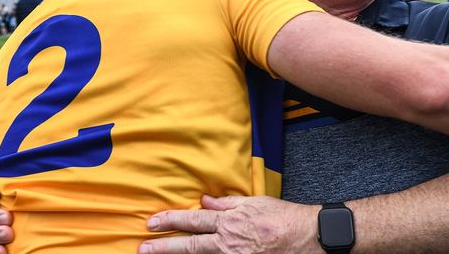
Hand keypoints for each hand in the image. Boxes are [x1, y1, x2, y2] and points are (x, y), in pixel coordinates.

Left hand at [139, 195, 319, 253]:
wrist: (307, 236)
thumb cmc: (283, 217)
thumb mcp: (254, 202)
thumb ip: (227, 203)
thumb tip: (204, 200)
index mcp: (229, 222)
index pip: (193, 221)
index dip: (171, 221)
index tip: (152, 222)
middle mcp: (228, 242)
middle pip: (189, 245)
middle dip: (163, 246)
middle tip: (142, 248)